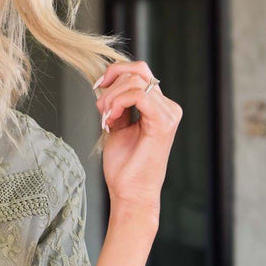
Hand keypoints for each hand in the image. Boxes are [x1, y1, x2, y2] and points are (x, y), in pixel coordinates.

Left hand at [93, 60, 181, 216]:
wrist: (131, 193)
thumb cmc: (125, 166)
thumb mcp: (118, 126)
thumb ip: (118, 105)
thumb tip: (106, 84)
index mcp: (159, 107)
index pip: (140, 71)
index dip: (116, 72)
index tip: (97, 87)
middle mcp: (168, 107)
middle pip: (138, 72)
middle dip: (111, 85)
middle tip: (100, 109)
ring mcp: (168, 114)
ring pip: (136, 82)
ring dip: (111, 97)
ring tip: (105, 118)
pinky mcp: (163, 122)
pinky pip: (139, 95)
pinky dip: (118, 102)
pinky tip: (111, 119)